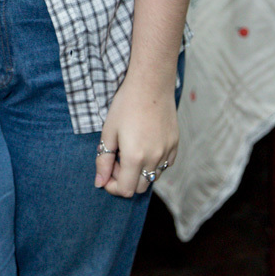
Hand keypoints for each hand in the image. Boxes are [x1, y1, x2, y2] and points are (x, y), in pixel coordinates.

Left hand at [94, 72, 177, 198]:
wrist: (151, 85)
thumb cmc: (125, 105)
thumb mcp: (108, 131)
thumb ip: (103, 160)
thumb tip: (99, 182)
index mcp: (135, 157)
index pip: (125, 190)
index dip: (112, 186)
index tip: (106, 173)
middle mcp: (154, 159)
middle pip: (140, 187)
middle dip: (125, 179)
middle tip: (117, 158)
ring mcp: (167, 153)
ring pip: (153, 177)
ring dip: (139, 172)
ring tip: (130, 150)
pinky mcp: (175, 145)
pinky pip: (165, 165)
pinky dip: (153, 163)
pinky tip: (145, 146)